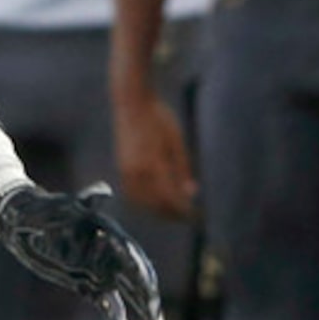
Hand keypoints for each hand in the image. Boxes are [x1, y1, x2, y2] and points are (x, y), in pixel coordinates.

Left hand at [0, 183, 165, 319]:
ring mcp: (101, 271)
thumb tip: (102, 191)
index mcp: (108, 234)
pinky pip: (110, 309)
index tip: (146, 288)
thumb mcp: (61, 207)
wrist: (23, 221)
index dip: (138, 270)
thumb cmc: (43, 209)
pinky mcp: (90, 285)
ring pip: (128, 296)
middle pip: (135, 277)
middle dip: (147, 296)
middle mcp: (110, 254)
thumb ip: (84, 202)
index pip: (129, 254)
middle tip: (156, 317)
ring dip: (144, 313)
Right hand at [112, 89, 195, 218]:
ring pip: (141, 203)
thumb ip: (183, 168)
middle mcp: (136, 172)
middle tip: (189, 217)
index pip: (170, 198)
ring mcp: (125, 171)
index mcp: (152, 165)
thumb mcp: (177, 141)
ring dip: (157, 211)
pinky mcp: (121, 168)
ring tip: (173, 212)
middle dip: (172, 214)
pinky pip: (131, 194)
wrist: (132, 103)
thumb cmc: (158, 118)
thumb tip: (191, 192)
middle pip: (155, 205)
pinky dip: (144, 203)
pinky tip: (155, 201)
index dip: (184, 210)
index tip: (197, 216)